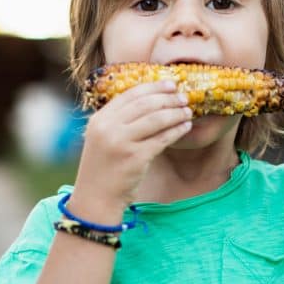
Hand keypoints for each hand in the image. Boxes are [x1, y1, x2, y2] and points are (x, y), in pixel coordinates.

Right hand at [73, 80, 191, 213]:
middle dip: (168, 98)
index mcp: (99, 119)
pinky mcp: (135, 158)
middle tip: (183, 96)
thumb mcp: (103, 139)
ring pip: (156, 119)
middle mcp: (108, 128)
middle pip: (145, 104)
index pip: (129, 95)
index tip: (170, 84)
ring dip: (175, 113)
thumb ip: (119, 121)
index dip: (153, 87)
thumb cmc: (103, 169)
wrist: (95, 199)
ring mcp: (121, 142)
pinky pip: (162, 139)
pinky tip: (185, 127)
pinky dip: (176, 131)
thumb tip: (151, 102)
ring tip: (188, 111)